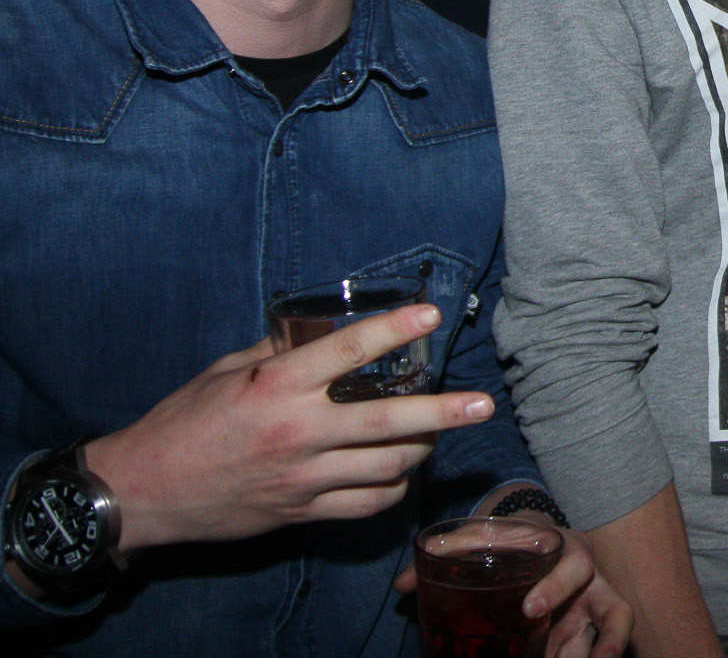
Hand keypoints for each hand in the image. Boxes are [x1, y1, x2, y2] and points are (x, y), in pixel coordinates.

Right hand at [85, 304, 494, 551]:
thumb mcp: (225, 372)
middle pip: (387, 422)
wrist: (143, 492)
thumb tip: (319, 329)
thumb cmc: (183, 422)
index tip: (431, 316)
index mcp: (275, 386)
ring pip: (386, 466)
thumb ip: (278, 352)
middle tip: (482, 403)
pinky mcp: (301, 512)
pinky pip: (366, 503)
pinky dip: (393, 488)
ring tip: (440, 432)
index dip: (395, 331)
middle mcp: (296, 431)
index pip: (348, 351)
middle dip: (443, 412)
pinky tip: (400, 472)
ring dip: (422, 449)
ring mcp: (302, 477)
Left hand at [394, 513, 630, 657]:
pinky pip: (592, 649)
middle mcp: (590, 582)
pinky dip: (587, 657)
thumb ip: (449, 550)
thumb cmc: (511, 536)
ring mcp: (591, 611)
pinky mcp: (583, 632)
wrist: (534, 537)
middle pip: (613, 609)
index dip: (558, 588)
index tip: (529, 610)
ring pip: (611, 635)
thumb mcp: (485, 533)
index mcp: (568, 550)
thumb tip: (404, 584)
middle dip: (602, 640)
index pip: (576, 567)